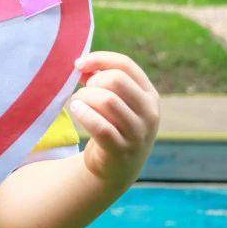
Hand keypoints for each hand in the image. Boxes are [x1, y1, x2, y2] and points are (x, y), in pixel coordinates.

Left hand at [69, 52, 159, 186]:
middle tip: (84, 93)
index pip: (125, 65)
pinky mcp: (122, 150)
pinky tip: (77, 110)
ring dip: (84, 98)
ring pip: (107, 100)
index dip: (98, 59)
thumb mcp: (116, 102)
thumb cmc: (113, 125)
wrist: (117, 168)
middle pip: (115, 79)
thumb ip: (102, 80)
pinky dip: (84, 114)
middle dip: (92, 82)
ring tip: (78, 104)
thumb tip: (82, 65)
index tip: (78, 64)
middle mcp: (149, 112)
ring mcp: (138, 133)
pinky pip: (100, 126)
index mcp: (149, 95)